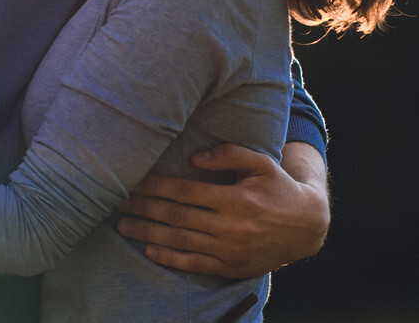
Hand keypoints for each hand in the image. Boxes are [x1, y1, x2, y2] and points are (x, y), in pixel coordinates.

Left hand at [116, 143, 329, 277]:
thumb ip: (227, 154)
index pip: (184, 192)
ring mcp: (231, 250)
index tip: (132, 181)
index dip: (155, 187)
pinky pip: (196, 264)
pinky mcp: (232, 268)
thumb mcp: (259, 162)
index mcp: (235, 198)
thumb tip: (194, 159)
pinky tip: (150, 250)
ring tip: (123, 226)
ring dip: (148, 234)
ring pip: (181, 241)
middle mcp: (231, 226)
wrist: (306, 226)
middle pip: (176, 217)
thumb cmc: (277, 185)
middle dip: (143, 208)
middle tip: (116, 201)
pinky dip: (171, 258)